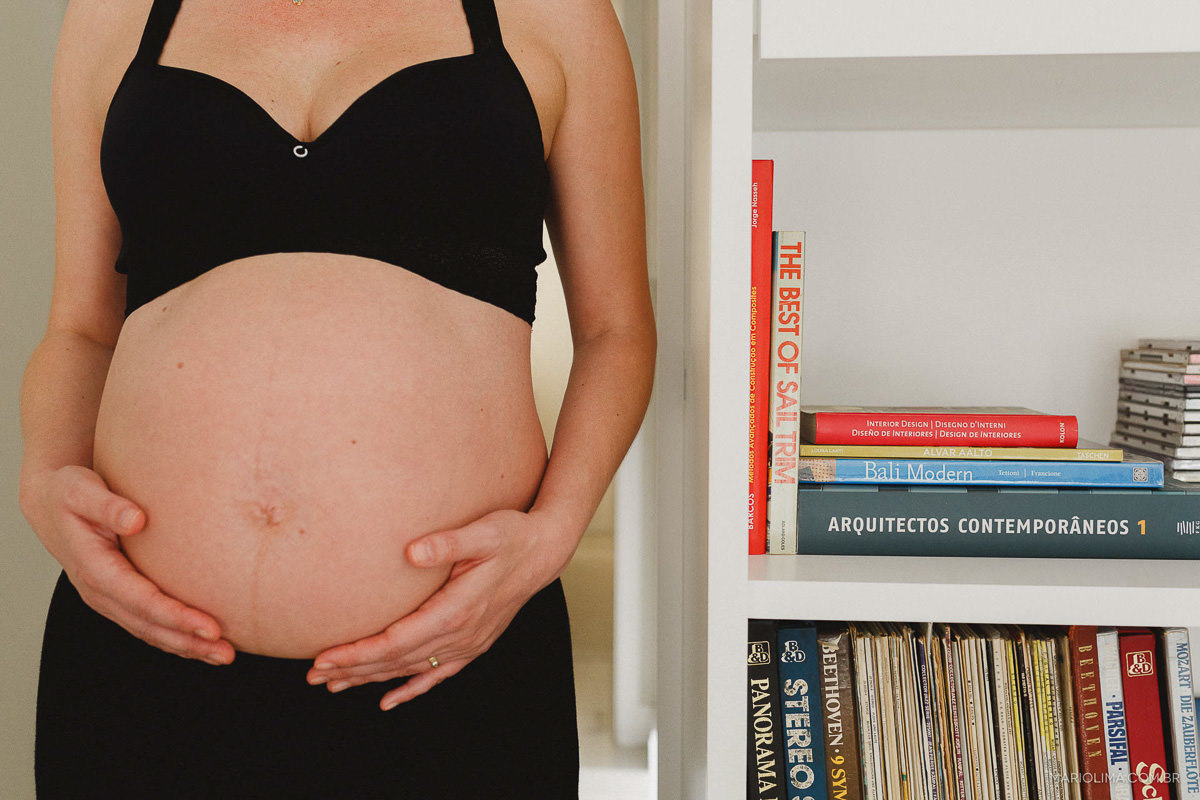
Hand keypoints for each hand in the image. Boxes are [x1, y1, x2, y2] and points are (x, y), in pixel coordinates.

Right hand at [20, 465, 234, 664]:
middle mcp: (99, 592)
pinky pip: (148, 625)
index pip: (141, 601)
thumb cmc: (68, 494)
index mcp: (94, 569)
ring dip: (186, 647)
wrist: (50, 503)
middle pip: (149, 626)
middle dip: (189, 642)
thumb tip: (137, 520)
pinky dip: (175, 637)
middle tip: (226, 653)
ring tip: (224, 655)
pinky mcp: (118, 598)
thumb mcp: (80, 491)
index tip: (210, 627)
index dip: (176, 617)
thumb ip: (108, 506)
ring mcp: (108, 599)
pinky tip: (203, 644)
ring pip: (149, 632)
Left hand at [306, 508, 570, 709]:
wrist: (545, 551)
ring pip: (412, 670)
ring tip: (334, 684)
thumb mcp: (484, 531)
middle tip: (314, 675)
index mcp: (458, 610)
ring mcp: (469, 643)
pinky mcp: (474, 643)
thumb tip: (412, 551)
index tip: (325, 656)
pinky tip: (389, 699)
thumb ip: (449, 542)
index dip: (358, 652)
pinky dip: (411, 689)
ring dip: (372, 678)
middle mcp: (462, 634)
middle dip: (353, 669)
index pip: (397, 641)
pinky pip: (438, 674)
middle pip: (397, 661)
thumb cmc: (512, 536)